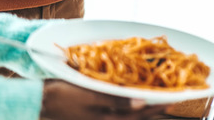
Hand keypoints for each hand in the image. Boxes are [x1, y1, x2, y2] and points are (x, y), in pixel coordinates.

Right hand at [41, 79, 167, 119]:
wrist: (40, 101)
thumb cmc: (65, 96)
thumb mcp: (92, 96)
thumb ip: (117, 101)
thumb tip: (142, 103)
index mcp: (107, 119)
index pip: (140, 115)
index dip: (157, 107)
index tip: (173, 100)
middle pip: (136, 119)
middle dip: (154, 110)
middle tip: (171, 102)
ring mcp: (101, 119)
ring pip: (128, 117)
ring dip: (143, 111)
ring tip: (157, 102)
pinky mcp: (95, 115)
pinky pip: (118, 114)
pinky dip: (129, 109)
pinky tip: (133, 101)